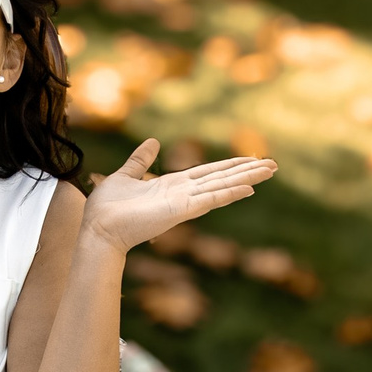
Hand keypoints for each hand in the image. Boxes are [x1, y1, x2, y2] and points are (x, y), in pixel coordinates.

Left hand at [80, 137, 277, 258]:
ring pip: (221, 187)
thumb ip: (140, 160)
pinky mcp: (180, 211)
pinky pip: (209, 199)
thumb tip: (152, 142)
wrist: (98, 229)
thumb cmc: (108, 208)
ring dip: (246, 178)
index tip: (249, 158)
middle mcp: (183, 194)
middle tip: (273, 164)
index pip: (207, 172)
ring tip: (270, 170)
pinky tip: (248, 188)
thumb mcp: (125, 175)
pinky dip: (228, 193)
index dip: (229, 165)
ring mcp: (184, 203)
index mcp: (172, 185)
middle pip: (221, 178)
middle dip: (247, 170)